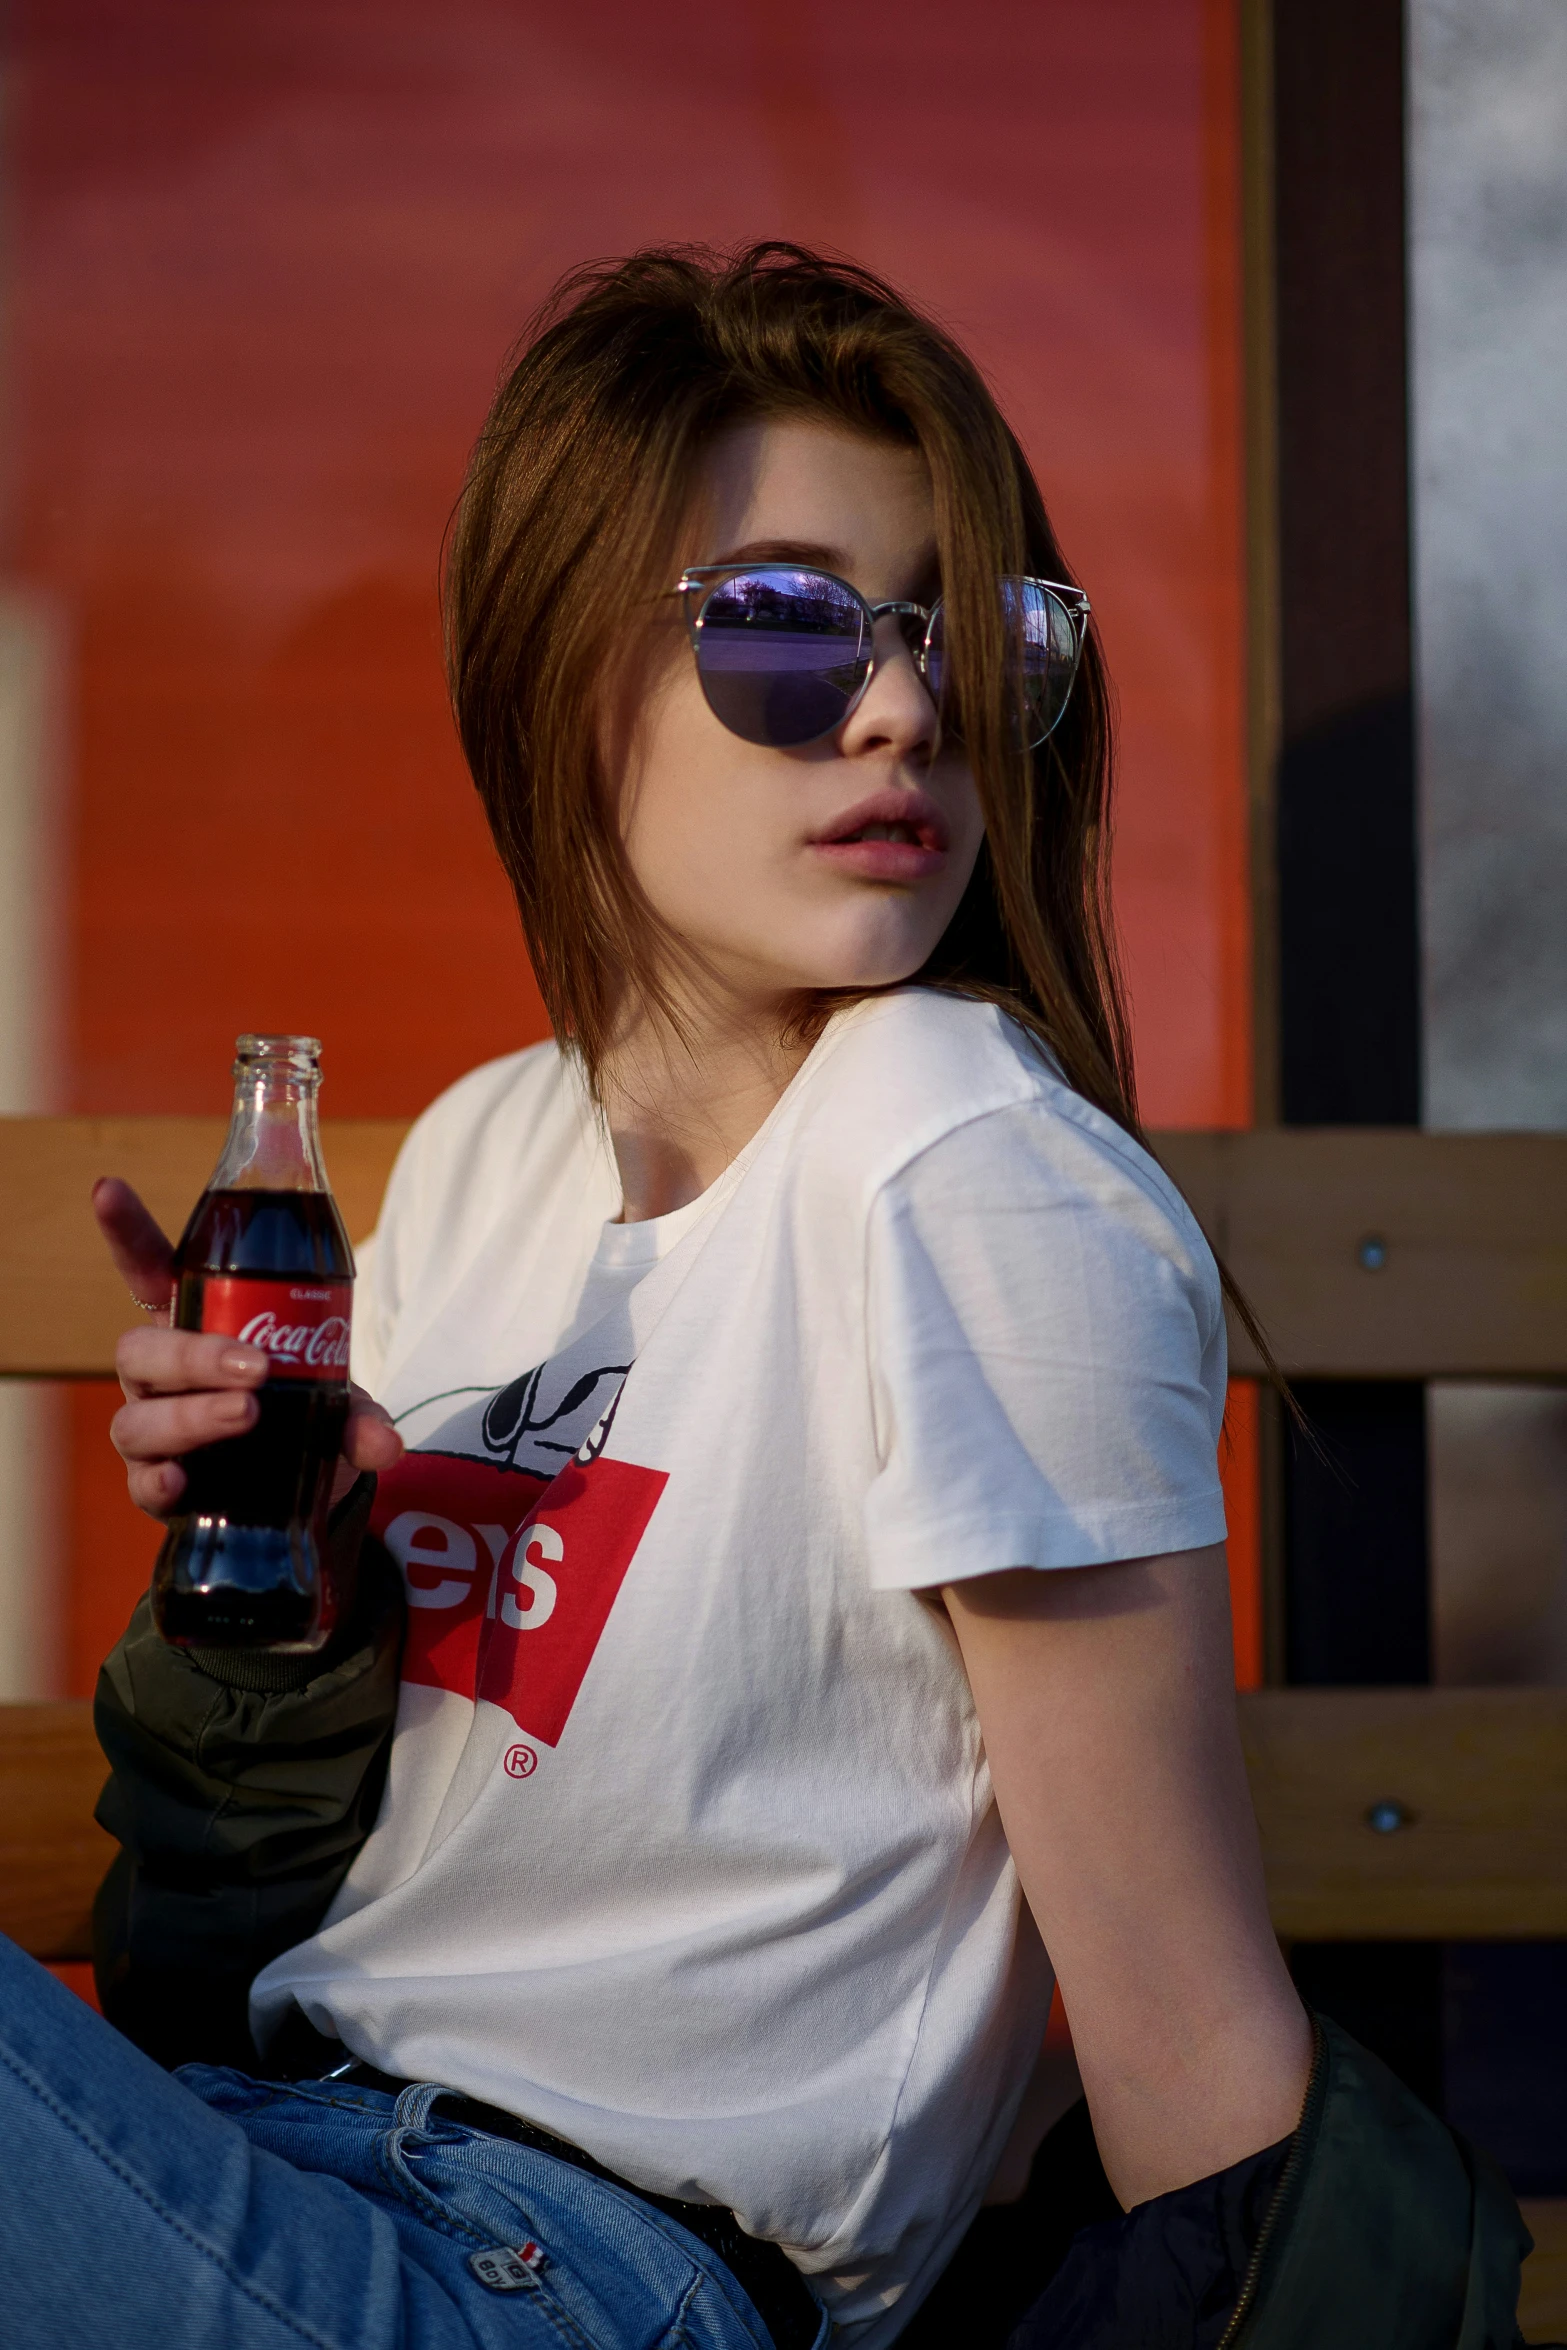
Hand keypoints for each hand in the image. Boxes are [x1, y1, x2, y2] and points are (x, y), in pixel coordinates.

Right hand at [93, 1177, 403, 1521]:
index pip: (148, 1271)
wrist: (293, 1493)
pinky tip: (183, 1483)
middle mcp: (158, 1375)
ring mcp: (150, 1430)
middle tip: (256, 1368)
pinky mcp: (156, 1485)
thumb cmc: (296, 1415)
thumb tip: (385, 1442)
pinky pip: (143, 1483)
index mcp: (194, 1325)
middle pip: (142, 1351)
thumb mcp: (334, 1403)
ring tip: (247, 1414)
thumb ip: (357, 1414)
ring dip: (192, 1415)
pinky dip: (160, 1483)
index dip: (127, 1232)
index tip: (108, 1188)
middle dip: (195, 1355)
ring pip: (138, 1418)